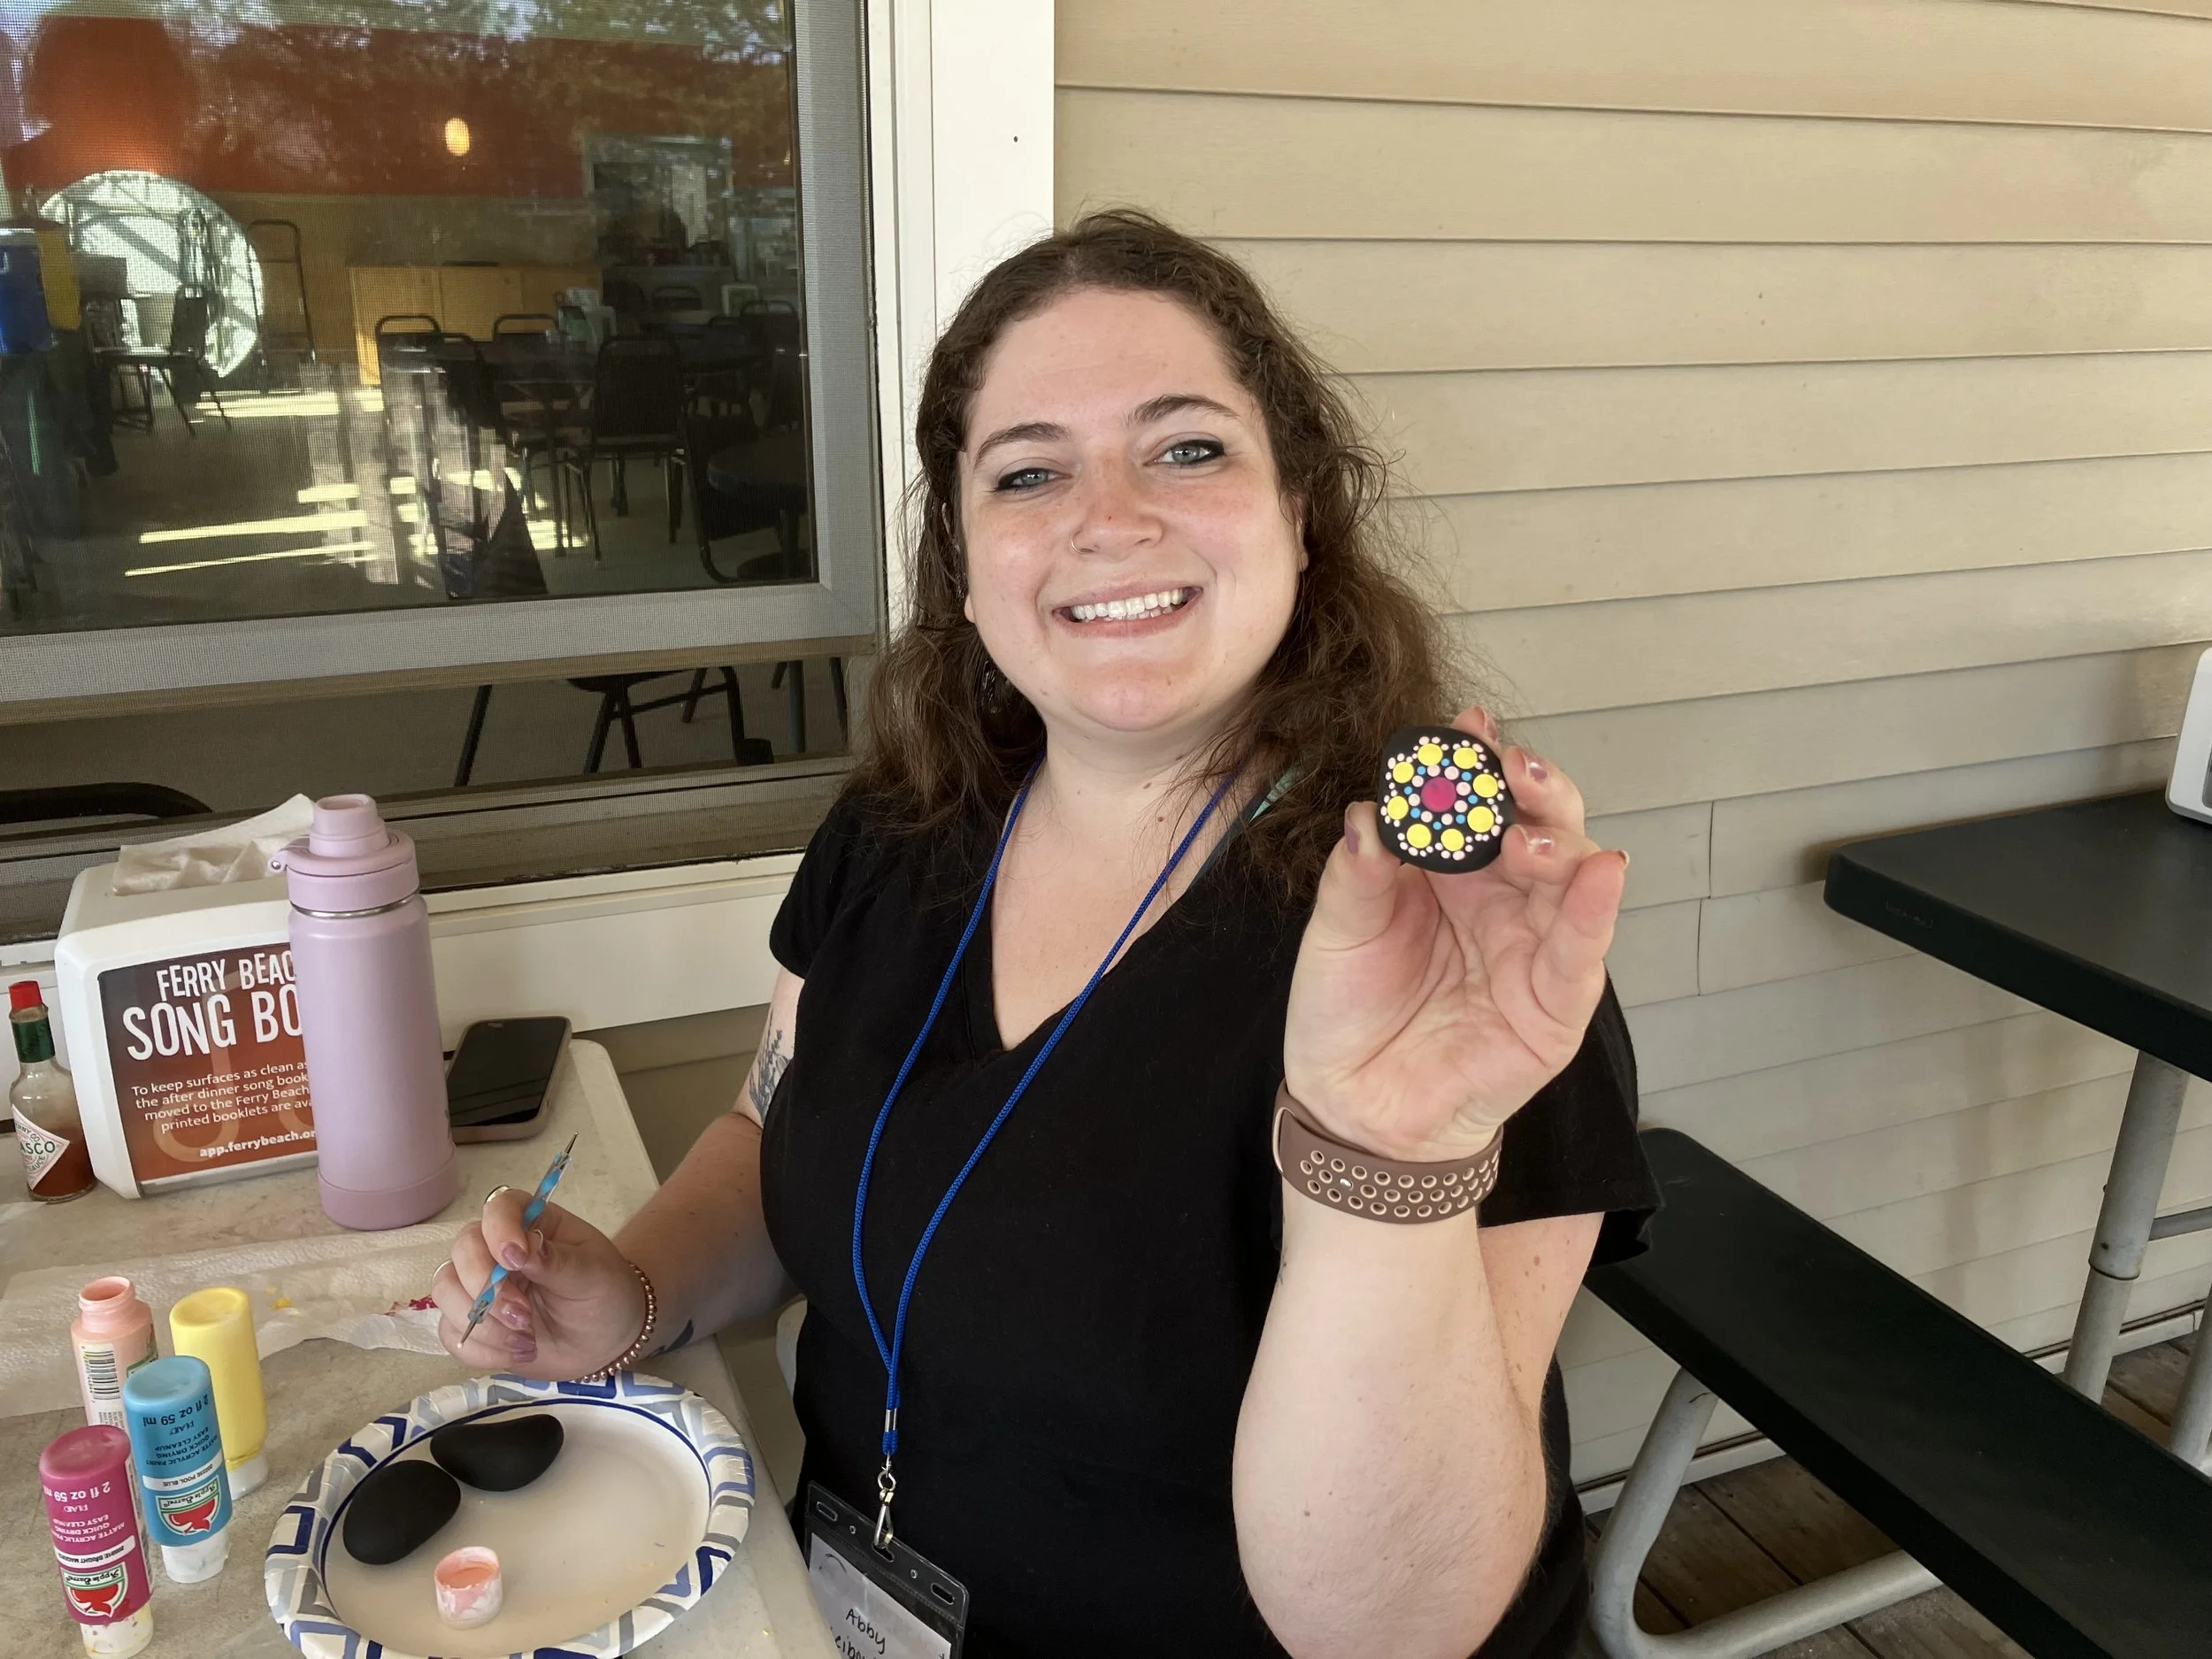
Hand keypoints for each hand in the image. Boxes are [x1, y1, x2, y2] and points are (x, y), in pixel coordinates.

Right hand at [431, 1190, 646, 1379]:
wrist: (604, 1342)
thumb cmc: (603, 1295)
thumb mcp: (593, 1275)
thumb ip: (557, 1261)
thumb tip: (522, 1250)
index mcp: (532, 1224)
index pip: (499, 1207)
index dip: (499, 1228)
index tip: (515, 1259)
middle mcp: (497, 1250)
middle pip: (463, 1250)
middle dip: (486, 1287)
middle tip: (523, 1315)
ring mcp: (479, 1286)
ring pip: (446, 1291)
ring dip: (482, 1322)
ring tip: (526, 1338)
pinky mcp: (471, 1324)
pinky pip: (451, 1333)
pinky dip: (481, 1348)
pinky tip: (518, 1353)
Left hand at [1282, 704, 1627, 1162]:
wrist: (1352, 1105)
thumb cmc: (1348, 1011)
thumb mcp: (1338, 930)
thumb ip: (1357, 871)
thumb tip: (1367, 812)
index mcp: (1449, 869)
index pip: (1477, 800)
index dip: (1475, 760)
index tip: (1463, 726)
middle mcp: (1501, 897)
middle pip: (1538, 823)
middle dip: (1532, 787)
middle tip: (1509, 766)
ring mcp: (1535, 944)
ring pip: (1571, 873)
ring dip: (1558, 840)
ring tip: (1528, 828)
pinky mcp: (1557, 1001)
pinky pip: (1584, 948)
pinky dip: (1597, 909)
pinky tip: (1604, 872)